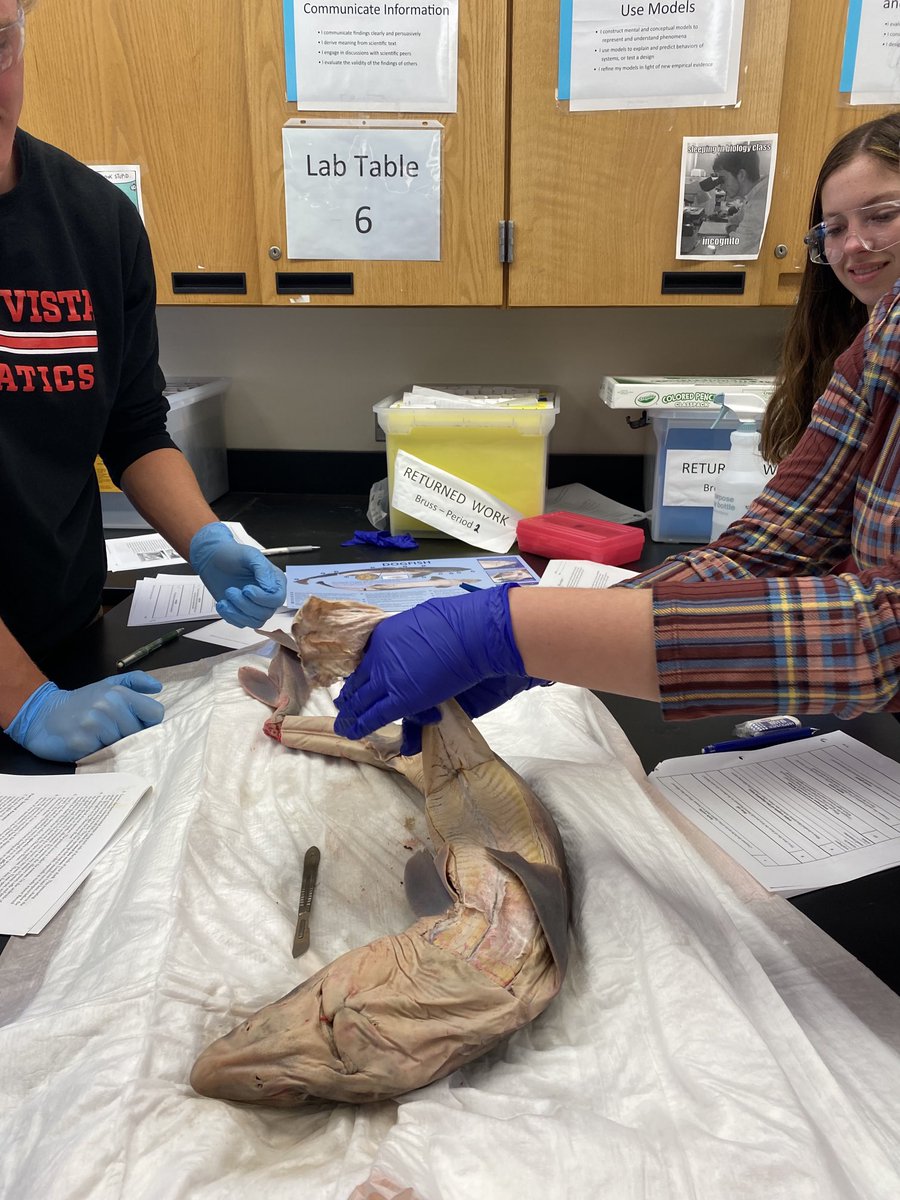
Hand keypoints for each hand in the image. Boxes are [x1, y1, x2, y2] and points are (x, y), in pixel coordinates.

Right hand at [4, 675, 164, 761]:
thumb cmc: (80, 703)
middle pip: (141, 732)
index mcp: (118, 692)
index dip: (147, 721)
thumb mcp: (107, 685)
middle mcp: (108, 706)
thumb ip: (135, 681)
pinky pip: (106, 754)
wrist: (42, 716)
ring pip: (125, 744)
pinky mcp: (82, 742)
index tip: (133, 722)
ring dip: (114, 744)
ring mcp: (94, 724)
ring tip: (98, 736)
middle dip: (128, 734)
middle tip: (108, 729)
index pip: (155, 713)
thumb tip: (158, 686)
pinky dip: (100, 752)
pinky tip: (88, 743)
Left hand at [189, 522, 285, 626]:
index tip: (247, 589)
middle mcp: (268, 595)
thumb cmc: (231, 554)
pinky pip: (242, 623)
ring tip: (227, 595)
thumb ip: (263, 570)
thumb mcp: (250, 555)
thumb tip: (271, 588)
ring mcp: (255, 605)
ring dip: (238, 611)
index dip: (262, 598)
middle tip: (231, 590)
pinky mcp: (243, 612)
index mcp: (275, 581)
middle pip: (266, 613)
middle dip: (245, 604)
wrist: (212, 559)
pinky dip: (230, 616)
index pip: (277, 599)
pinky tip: (223, 603)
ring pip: (255, 621)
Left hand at [334, 583, 544, 742]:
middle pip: (359, 680)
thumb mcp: (424, 628)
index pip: (365, 661)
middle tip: (343, 706)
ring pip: (361, 699)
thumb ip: (414, 645)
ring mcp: (389, 676)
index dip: (360, 676)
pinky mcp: (401, 698)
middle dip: (350, 696)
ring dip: (351, 713)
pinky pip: (375, 715)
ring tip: (344, 724)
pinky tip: (352, 732)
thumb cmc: (460, 623)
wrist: (475, 631)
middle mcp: (381, 656)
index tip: (353, 684)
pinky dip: (361, 725)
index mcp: (385, 636)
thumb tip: (411, 659)